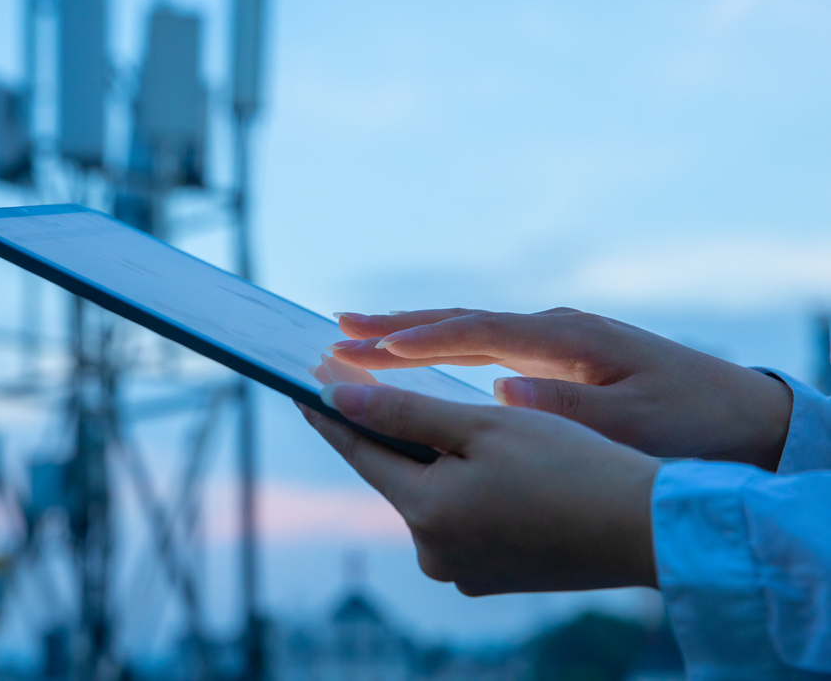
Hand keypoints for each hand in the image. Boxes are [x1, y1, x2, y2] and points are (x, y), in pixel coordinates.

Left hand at [302, 382, 659, 594]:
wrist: (650, 530)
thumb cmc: (571, 465)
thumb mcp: (482, 426)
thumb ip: (403, 413)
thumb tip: (334, 396)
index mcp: (426, 515)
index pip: (359, 451)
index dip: (330, 411)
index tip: (305, 378)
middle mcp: (434, 554)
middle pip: (395, 474)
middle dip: (390, 430)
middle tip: (370, 380)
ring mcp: (463, 571)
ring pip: (430, 496)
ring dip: (432, 458)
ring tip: (441, 415)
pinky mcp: (492, 577)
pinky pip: (460, 518)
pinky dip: (462, 486)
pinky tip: (486, 461)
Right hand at [328, 308, 793, 470]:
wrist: (742, 415)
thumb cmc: (690, 425)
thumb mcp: (633, 424)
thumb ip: (566, 407)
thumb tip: (501, 387)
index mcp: (567, 339)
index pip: (479, 331)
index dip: (424, 339)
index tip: (372, 348)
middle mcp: (552, 329)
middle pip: (461, 320)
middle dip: (396, 324)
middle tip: (336, 328)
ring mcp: (552, 338)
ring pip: (466, 330)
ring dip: (410, 333)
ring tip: (355, 337)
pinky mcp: (554, 356)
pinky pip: (482, 345)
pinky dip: (440, 347)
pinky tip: (413, 356)